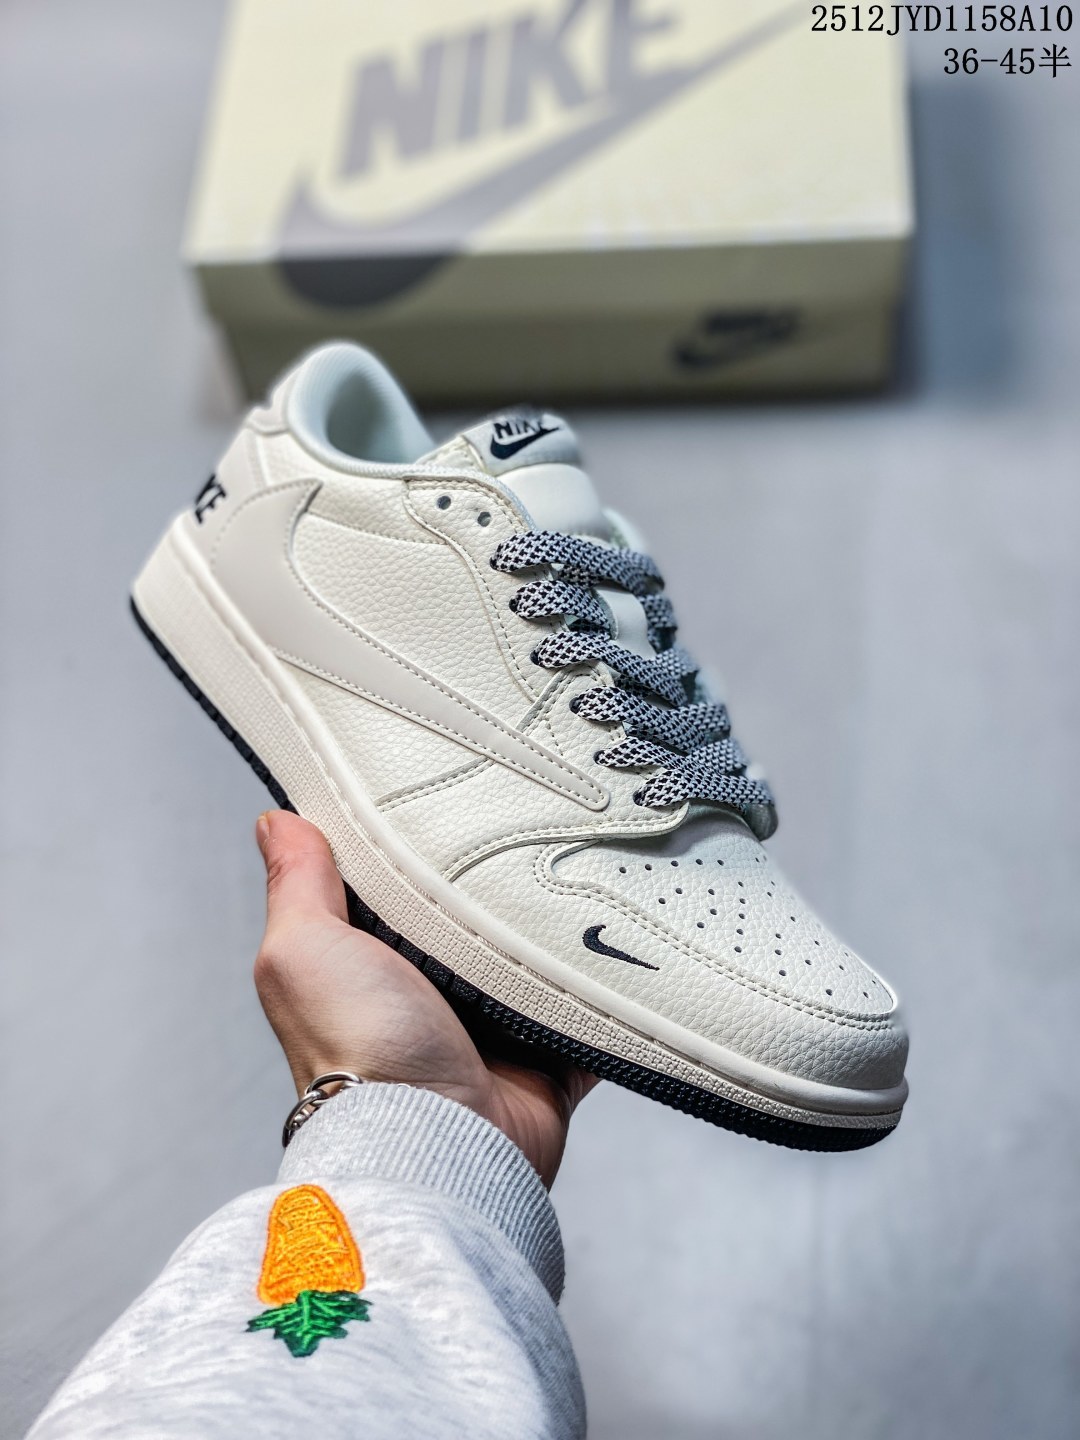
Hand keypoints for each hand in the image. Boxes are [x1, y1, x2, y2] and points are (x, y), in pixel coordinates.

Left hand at [254, 810, 597, 1186]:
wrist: (441, 1144)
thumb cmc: (361, 1055)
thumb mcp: (305, 950)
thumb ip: (296, 885)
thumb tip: (275, 822)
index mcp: (370, 966)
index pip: (394, 888)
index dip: (412, 844)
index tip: (442, 793)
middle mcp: (428, 997)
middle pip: (471, 918)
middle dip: (497, 883)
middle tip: (531, 821)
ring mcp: (491, 1029)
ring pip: (534, 958)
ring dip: (555, 928)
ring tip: (583, 868)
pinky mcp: (548, 1058)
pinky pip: (590, 1011)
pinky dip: (606, 988)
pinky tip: (624, 943)